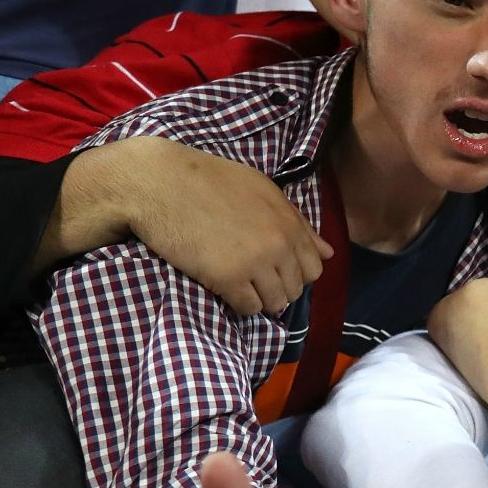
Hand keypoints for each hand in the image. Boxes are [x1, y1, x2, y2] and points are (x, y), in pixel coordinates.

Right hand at [123, 137, 331, 315]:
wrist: (159, 183)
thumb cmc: (208, 179)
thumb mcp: (261, 190)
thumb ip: (296, 222)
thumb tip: (329, 252)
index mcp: (289, 223)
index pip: (314, 267)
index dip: (296, 271)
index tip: (276, 268)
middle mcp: (279, 245)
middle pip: (296, 288)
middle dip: (279, 287)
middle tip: (255, 279)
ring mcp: (255, 264)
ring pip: (275, 302)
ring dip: (261, 299)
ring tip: (242, 286)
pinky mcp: (227, 279)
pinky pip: (249, 308)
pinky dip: (241, 304)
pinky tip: (227, 291)